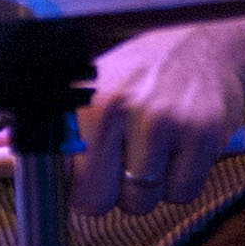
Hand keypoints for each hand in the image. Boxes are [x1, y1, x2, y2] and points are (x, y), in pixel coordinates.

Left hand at [71, 19, 244, 216]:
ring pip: (143, 202)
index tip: (94, 180)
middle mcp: (120, 108)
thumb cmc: (142, 75)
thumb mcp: (95, 90)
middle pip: (101, 199)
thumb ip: (69, 133)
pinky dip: (182, 181)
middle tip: (127, 162)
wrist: (203, 43)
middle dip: (113, 192)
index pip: (71, 181)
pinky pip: (182, 194)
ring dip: (150, 188)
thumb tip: (42, 171)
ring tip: (156, 149)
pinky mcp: (202, 134)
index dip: (83, 189)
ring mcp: (163, 121)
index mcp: (87, 101)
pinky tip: (182, 149)